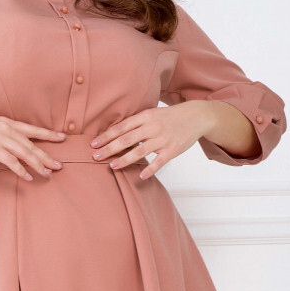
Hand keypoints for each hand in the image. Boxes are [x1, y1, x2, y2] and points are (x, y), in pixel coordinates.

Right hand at [0, 112, 65, 180]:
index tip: (62, 137)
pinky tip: (28, 176)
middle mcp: (7, 129)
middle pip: (32, 144)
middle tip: (59, 165)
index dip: (48, 134)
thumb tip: (10, 141)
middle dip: (47, 156)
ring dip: (38, 165)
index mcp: (7, 122)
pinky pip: (11, 161)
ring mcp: (0, 138)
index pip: (33, 129)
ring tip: (48, 173)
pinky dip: (21, 170)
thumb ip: (2, 131)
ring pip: (25, 153)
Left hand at [90, 101, 213, 179]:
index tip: (93, 144)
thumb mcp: (151, 114)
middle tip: (96, 156)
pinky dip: (150, 170)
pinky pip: (159, 162)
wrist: (196, 116)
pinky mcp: (172, 150)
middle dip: (109, 148)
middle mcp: (152, 127)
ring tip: (112, 166)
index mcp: (145, 117)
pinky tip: (140, 176)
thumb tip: (113, 133)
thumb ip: (135, 123)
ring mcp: (162, 139)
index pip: (121, 127)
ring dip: (124, 159)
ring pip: (140, 151)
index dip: (106, 136)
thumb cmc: (169, 117)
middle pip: (127, 139)